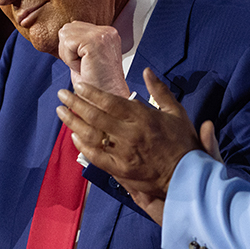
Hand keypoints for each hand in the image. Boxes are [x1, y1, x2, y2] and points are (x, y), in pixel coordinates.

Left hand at [56, 67, 203, 220]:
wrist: (187, 176)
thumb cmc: (183, 144)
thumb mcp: (176, 112)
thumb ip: (160, 90)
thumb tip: (147, 71)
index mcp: (144, 118)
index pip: (111, 102)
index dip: (92, 93)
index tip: (78, 85)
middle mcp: (130, 134)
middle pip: (96, 116)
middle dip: (75, 103)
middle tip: (62, 95)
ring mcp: (124, 154)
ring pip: (92, 135)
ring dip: (73, 123)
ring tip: (62, 112)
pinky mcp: (121, 170)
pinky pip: (96, 157)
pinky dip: (83, 146)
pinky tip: (74, 137)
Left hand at [57, 21, 128, 96]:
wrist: (107, 100)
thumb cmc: (96, 85)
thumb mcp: (86, 57)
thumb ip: (78, 42)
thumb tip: (62, 33)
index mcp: (107, 33)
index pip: (74, 28)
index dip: (71, 48)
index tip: (85, 63)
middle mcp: (107, 31)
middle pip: (67, 29)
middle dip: (68, 50)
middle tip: (84, 66)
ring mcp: (103, 34)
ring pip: (65, 35)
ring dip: (69, 56)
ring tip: (84, 67)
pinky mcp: (95, 41)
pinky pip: (67, 44)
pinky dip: (70, 60)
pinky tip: (84, 68)